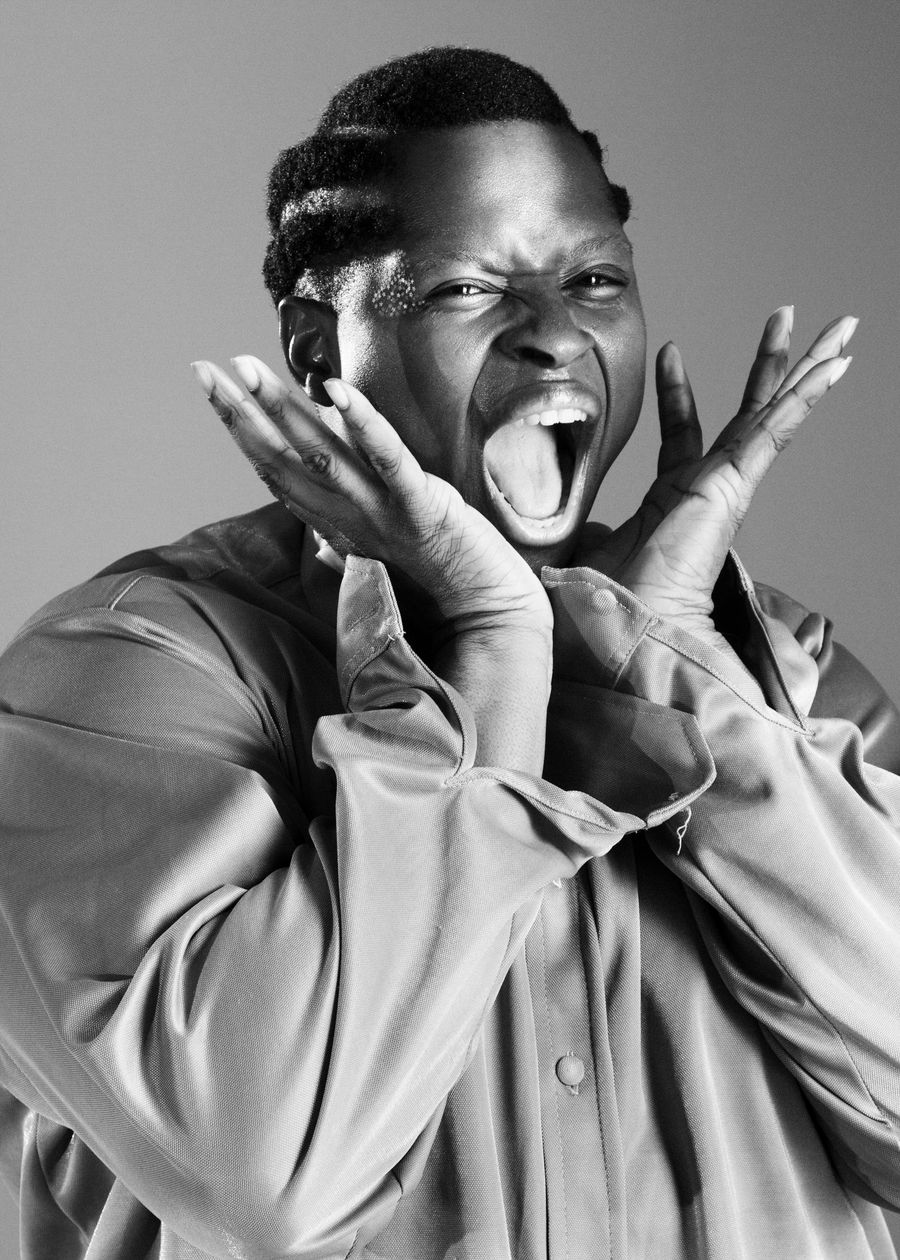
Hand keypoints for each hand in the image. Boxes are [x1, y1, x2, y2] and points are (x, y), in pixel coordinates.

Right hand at [191, 357, 550, 634]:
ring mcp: (383, 515)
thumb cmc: (441, 567)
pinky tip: (336, 393)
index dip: (241, 432)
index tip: (213, 387)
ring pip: (321, 458)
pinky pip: (389, 464)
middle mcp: (349, 519)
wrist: (490, 610)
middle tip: (205, 369)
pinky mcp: (423, 510)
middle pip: (283, 461)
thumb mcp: (382, 527)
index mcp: (336, 523)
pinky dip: (363, 428)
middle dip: (242, 414)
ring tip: (250, 370)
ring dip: (283, 411)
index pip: (276, 473)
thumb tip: (316, 468)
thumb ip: (346, 502)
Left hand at [573, 308, 855, 647]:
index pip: (683, 434)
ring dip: (803, 367)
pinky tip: (835, 363)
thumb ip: (582, 529)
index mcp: (675, 500)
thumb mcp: (583, 548)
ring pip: (771, 413)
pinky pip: (775, 429)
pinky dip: (804, 395)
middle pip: (746, 413)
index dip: (678, 393)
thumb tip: (563, 524)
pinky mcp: (734, 486)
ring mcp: (726, 487)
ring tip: (839, 327)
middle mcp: (709, 489)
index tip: (672, 353)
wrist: (624, 628)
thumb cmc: (605, 601)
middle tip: (788, 320)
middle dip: (770, 365)